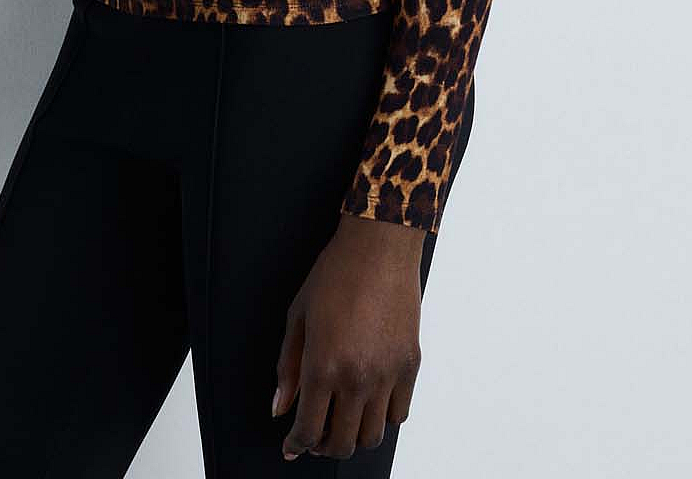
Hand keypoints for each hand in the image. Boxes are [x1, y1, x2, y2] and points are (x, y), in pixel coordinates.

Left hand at [272, 213, 427, 460]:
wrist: (379, 246)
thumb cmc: (336, 273)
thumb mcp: (298, 316)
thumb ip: (288, 367)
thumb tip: (281, 407)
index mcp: (324, 366)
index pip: (309, 430)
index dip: (297, 444)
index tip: (293, 446)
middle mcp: (358, 378)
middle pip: (342, 443)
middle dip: (324, 446)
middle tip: (316, 434)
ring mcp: (388, 375)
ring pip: (372, 436)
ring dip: (354, 436)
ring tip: (343, 419)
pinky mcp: (410, 365)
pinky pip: (399, 413)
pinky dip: (383, 417)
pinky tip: (370, 402)